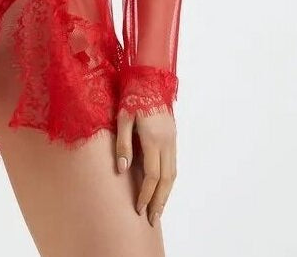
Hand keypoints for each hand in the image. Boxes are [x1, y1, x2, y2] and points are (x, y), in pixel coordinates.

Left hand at [115, 107, 176, 226]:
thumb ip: (123, 143)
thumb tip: (122, 168)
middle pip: (167, 179)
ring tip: (158, 208)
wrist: (149, 77)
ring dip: (167, 193)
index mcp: (153, 138)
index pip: (152, 175)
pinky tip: (162, 187)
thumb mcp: (122, 118)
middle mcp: (166, 141)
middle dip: (159, 201)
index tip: (138, 208)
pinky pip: (174, 163)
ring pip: (173, 173)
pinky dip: (169, 179)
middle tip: (152, 218)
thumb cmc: (132, 96)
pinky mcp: (173, 135)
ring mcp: (172, 139)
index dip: (146, 194)